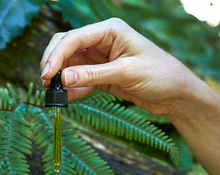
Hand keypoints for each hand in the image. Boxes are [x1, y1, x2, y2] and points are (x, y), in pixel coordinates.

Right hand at [41, 18, 199, 116]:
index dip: (56, 55)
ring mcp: (100, 60)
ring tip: (51, 93)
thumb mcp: (125, 73)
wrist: (175, 94)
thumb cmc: (159, 74)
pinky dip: (71, 89)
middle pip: (67, 47)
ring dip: (59, 78)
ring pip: (70, 64)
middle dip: (53, 63)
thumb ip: (93, 75)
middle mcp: (102, 42)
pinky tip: (65, 98)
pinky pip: (79, 81)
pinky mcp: (101, 76)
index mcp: (110, 30)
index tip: (46, 74)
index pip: (74, 38)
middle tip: (45, 82)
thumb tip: (63, 78)